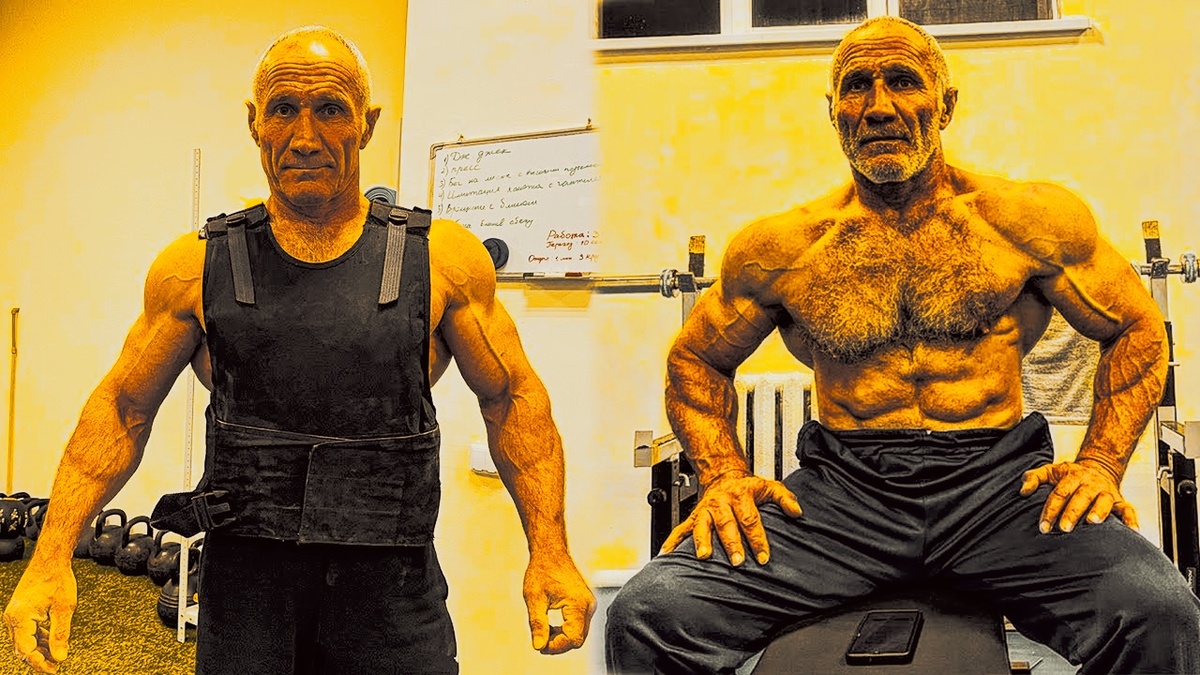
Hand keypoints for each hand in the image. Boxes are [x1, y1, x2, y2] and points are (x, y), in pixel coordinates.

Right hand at [4, 563, 76, 672]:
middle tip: (56, 667)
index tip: (54, 670)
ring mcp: (15, 614)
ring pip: (25, 640)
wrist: (50, 560)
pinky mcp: (21, 611)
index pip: (26, 650)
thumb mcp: (64, 609)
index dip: (39, 663)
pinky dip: (39, 638)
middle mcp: (13, 618)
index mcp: (20, 618)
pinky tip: (52, 642)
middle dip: (39, 659)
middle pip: (23, 648)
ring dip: (40, 649)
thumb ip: (61, 635)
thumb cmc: (58, 580)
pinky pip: (27, 631)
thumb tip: (60, 658)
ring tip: (57, 656)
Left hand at [523, 553, 593, 654]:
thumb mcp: (534, 599)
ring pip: (579, 634)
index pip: (573, 639)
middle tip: (540, 641)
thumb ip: (537, 624)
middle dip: (559, 644)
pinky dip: (566, 630)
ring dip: (562, 638)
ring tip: (544, 632)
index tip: (540, 646)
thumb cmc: (541, 572)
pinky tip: (552, 626)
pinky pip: (579, 625)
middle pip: (578, 639)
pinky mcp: (586, 604)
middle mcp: (588, 605)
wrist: (550, 552)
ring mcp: (589, 604)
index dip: (556, 647)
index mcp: (578, 604)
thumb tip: (538, 646)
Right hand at [661, 472, 801, 565]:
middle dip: (732, 543)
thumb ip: (785, 498)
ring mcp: (705, 511)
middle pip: (727, 524)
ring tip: (703, 557)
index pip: (750, 519)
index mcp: (740, 496)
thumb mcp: (768, 486)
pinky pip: (681, 529)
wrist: (721, 474)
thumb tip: (797, 512)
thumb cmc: (746, 486)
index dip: (758, 538)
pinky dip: (672, 541)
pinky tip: (666, 554)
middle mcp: (721, 503)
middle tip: (738, 561)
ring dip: (702, 541)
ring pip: (702, 526)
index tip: (763, 556)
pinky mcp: (694, 517)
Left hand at [1020, 459, 1137, 532]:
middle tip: (1064, 528)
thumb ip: (1033, 478)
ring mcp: (1106, 492)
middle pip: (1080, 497)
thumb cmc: (1070, 475)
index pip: (1059, 493)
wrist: (1098, 467)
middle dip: (1071, 513)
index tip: (1043, 526)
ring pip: (1104, 501)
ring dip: (1099, 511)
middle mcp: (1090, 484)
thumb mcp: (1050, 471)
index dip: (1050, 510)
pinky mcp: (1119, 501)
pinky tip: (1132, 532)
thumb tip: (1023, 492)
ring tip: (1092, 522)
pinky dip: (1131, 520)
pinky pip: (1128, 510)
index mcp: (1072, 476)